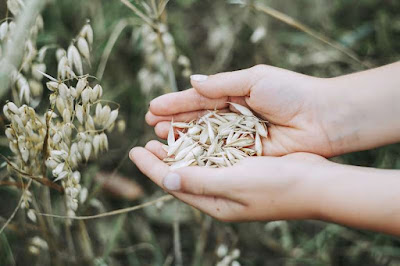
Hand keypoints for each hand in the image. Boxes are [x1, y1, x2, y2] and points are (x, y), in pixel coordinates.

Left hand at [129, 140, 328, 221]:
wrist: (317, 183)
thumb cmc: (277, 186)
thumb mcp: (234, 183)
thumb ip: (199, 181)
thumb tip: (165, 178)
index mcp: (215, 203)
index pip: (174, 183)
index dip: (151, 167)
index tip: (133, 151)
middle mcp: (221, 194)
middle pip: (182, 174)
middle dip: (162, 159)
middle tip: (144, 142)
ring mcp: (233, 182)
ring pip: (197, 164)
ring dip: (179, 150)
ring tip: (163, 136)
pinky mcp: (245, 168)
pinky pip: (215, 156)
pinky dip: (201, 145)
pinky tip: (194, 134)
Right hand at [146, 65, 335, 156]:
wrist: (324, 118)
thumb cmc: (291, 93)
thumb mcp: (254, 79)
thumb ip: (221, 84)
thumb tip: (192, 82)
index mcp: (234, 94)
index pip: (198, 99)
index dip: (175, 104)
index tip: (153, 108)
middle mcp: (233, 117)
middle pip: (197, 120)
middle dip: (174, 122)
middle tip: (151, 126)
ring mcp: (239, 138)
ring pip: (204, 140)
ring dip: (182, 140)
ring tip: (160, 140)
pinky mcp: (247, 155)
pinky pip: (219, 156)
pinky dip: (202, 156)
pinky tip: (183, 156)